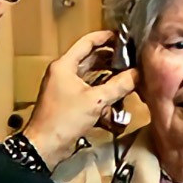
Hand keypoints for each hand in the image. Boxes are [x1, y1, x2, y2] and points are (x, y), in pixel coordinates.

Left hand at [25, 31, 137, 169]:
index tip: (122, 36)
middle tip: (130, 58)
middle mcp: (63, 73)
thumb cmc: (64, 119)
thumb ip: (118, 85)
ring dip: (108, 78)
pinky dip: (101, 94)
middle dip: (110, 60)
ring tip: (128, 77)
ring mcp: (65, 88)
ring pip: (91, 77)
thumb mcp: (95, 100)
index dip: (105, 37)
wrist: (45, 146)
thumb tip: (137, 74)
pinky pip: (88, 92)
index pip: (86, 42)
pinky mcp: (68, 103)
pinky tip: (116, 100)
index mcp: (64, 65)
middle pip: (90, 59)